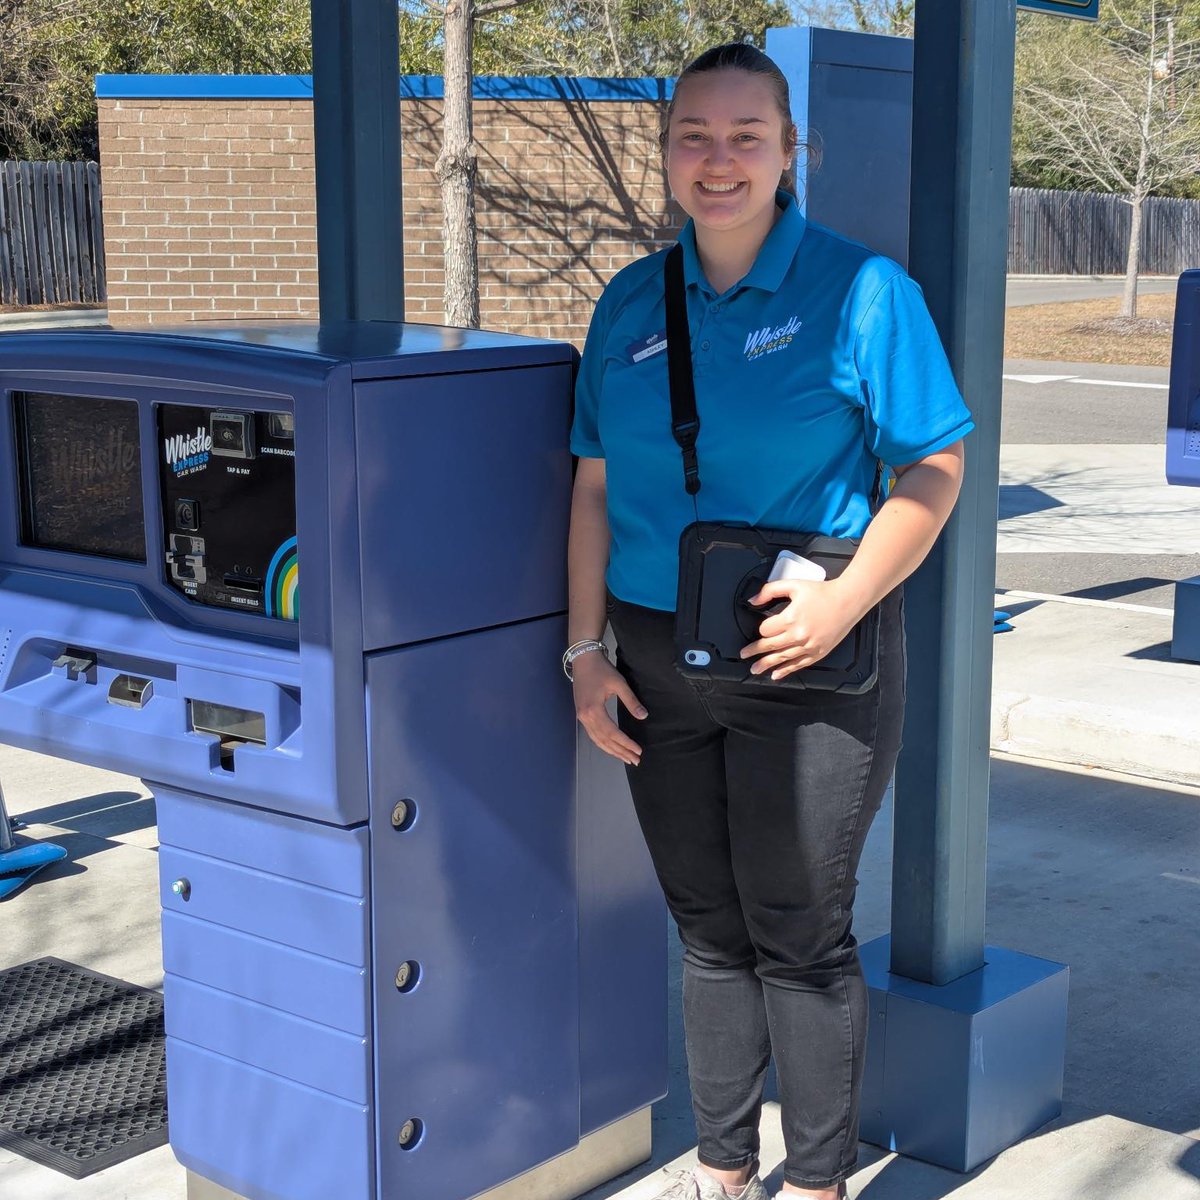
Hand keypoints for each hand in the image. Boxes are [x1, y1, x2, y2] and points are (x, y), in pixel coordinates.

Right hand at [572, 650, 646, 765]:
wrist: (583, 659)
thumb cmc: (601, 669)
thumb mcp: (619, 684)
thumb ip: (631, 701)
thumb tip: (643, 716)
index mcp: (594, 711)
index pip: (612, 733)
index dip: (626, 743)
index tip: (638, 751)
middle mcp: (585, 717)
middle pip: (604, 740)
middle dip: (620, 751)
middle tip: (635, 760)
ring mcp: (581, 717)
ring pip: (597, 740)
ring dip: (612, 750)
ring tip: (625, 758)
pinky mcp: (581, 714)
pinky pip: (593, 734)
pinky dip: (603, 743)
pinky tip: (611, 747)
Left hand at [739, 577, 861, 680]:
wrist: (848, 600)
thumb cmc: (823, 592)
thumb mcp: (793, 585)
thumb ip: (769, 590)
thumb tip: (753, 600)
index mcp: (790, 618)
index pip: (765, 629)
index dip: (761, 629)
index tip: (761, 628)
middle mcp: (798, 635)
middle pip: (769, 646)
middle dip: (754, 651)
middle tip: (744, 655)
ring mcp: (808, 646)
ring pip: (782, 658)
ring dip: (766, 664)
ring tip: (755, 669)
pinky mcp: (818, 652)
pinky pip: (798, 664)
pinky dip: (786, 670)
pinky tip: (777, 674)